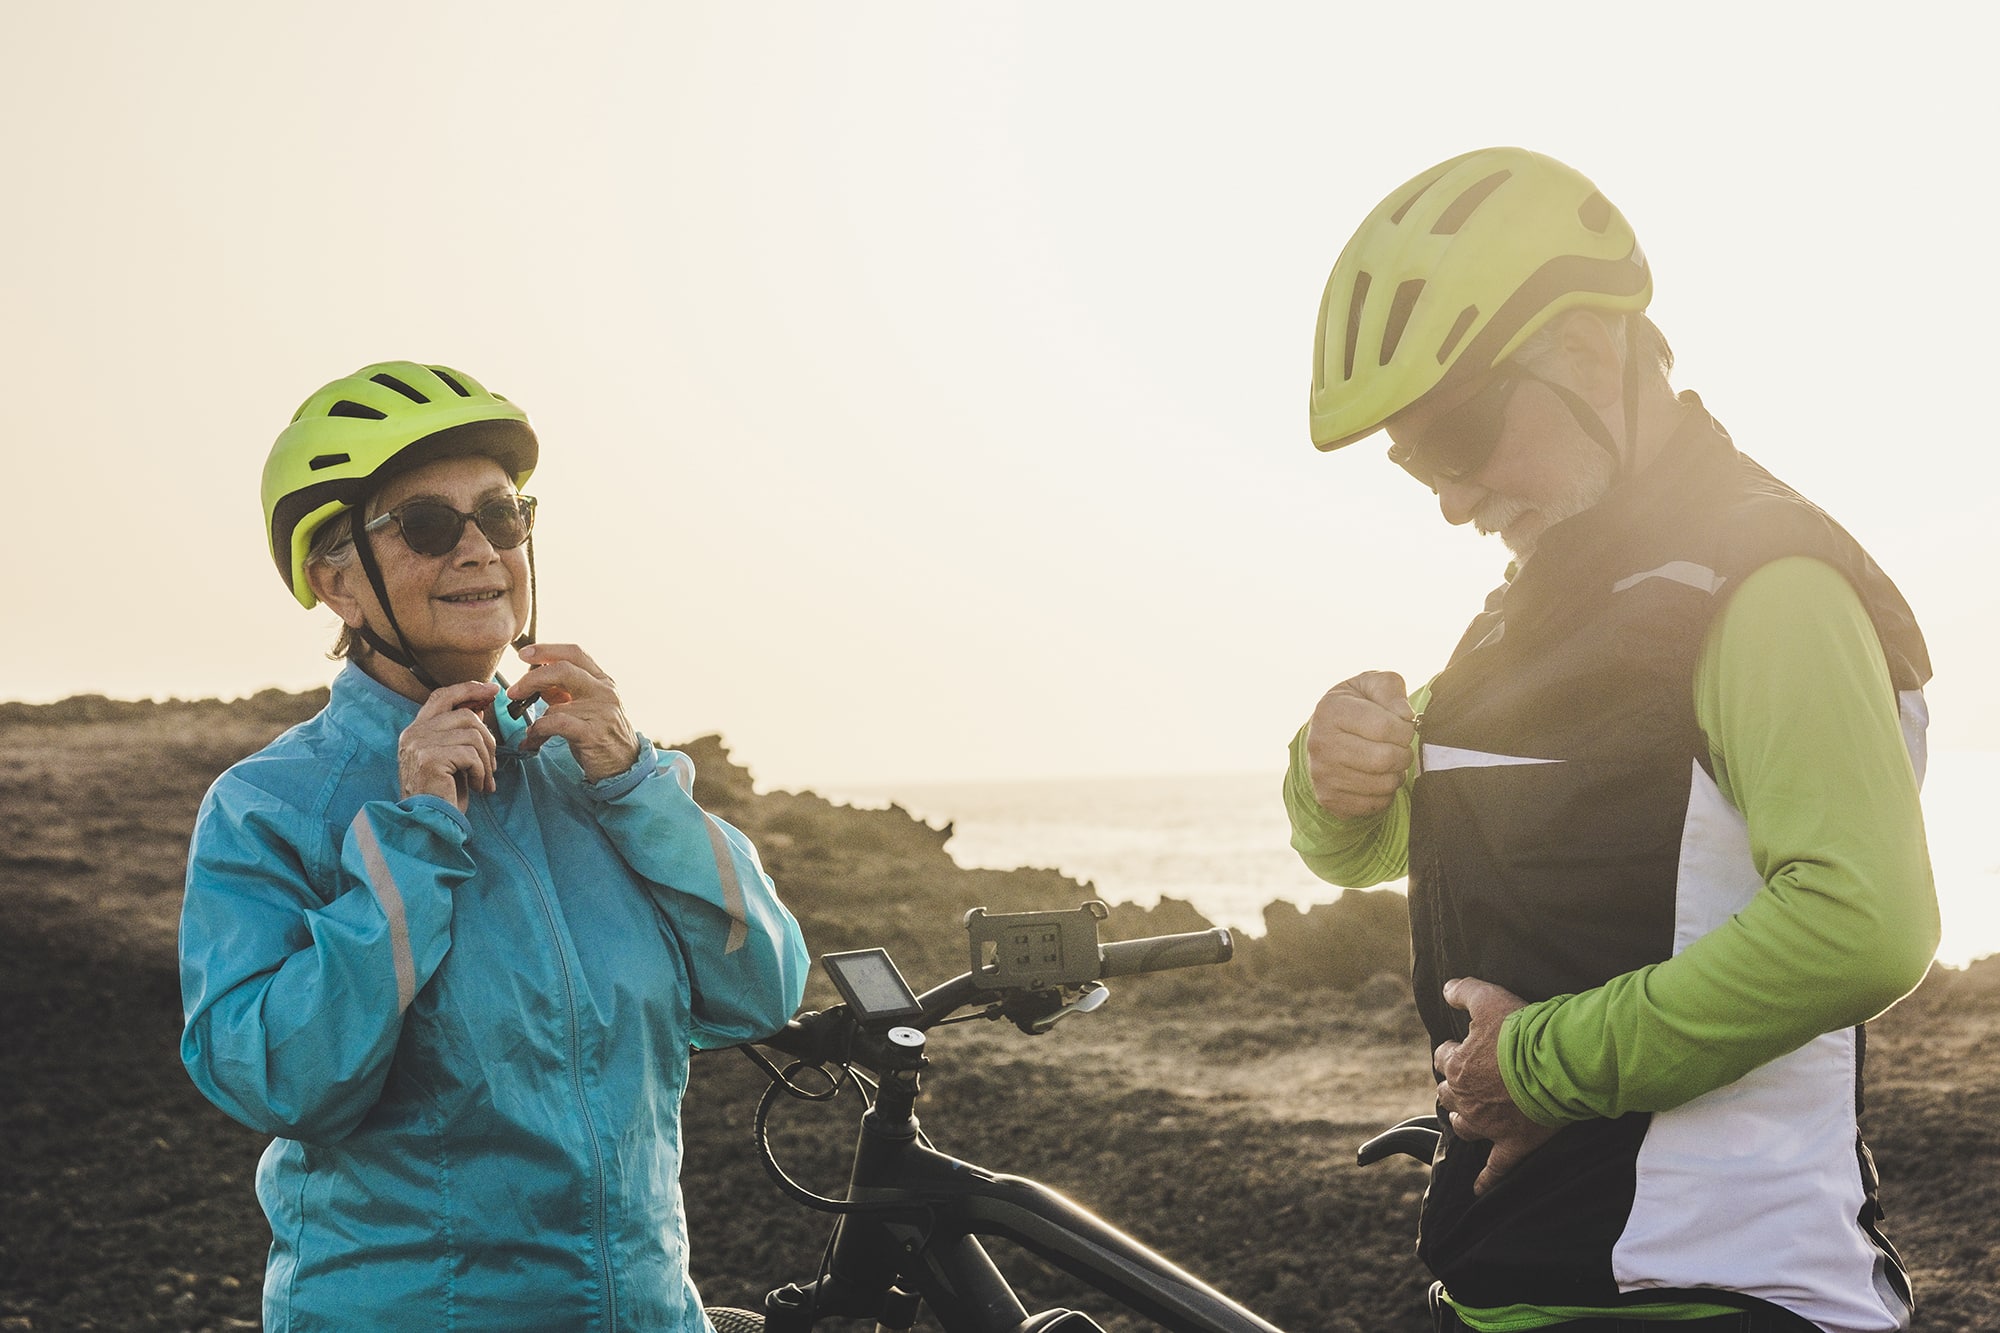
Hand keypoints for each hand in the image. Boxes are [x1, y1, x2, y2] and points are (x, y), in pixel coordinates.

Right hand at [399, 681, 501, 810]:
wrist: (429, 824)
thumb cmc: (442, 795)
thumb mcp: (453, 759)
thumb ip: (460, 733)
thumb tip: (480, 709)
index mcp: (415, 730)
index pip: (442, 697)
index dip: (468, 689)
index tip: (492, 691)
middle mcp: (413, 733)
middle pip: (465, 714)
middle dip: (488, 737)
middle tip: (493, 764)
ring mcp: (419, 744)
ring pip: (473, 734)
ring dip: (486, 761)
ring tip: (484, 781)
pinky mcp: (429, 758)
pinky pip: (471, 754)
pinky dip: (481, 773)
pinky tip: (477, 788)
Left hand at [509, 643, 638, 782]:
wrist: (625, 766)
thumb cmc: (601, 735)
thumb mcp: (587, 707)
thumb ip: (564, 691)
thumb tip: (535, 679)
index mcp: (602, 680)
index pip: (574, 653)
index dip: (546, 650)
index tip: (523, 654)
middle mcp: (604, 691)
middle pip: (563, 669)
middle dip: (532, 678)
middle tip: (513, 691)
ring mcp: (601, 711)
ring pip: (555, 704)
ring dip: (533, 720)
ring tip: (528, 733)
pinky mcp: (593, 733)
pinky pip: (556, 724)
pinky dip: (538, 732)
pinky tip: (533, 742)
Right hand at [1305, 671, 1416, 818]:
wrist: (1328, 732)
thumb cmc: (1358, 704)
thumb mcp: (1371, 684)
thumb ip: (1391, 690)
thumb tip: (1405, 715)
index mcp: (1330, 711)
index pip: (1383, 727)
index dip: (1405, 728)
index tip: (1404, 726)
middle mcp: (1320, 744)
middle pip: (1383, 759)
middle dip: (1404, 754)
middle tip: (1402, 747)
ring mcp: (1321, 774)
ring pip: (1382, 784)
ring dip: (1397, 774)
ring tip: (1390, 761)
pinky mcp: (1328, 798)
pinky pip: (1374, 804)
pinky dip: (1385, 794)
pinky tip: (1378, 777)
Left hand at [1433, 977, 1557, 1194]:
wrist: (1558, 1064)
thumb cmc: (1524, 1030)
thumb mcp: (1489, 998)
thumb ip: (1464, 991)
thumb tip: (1446, 989)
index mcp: (1458, 1066)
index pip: (1444, 1057)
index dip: (1454, 1051)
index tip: (1465, 1047)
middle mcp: (1466, 1099)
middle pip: (1449, 1095)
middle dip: (1454, 1087)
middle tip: (1467, 1081)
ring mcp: (1489, 1125)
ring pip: (1464, 1127)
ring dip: (1462, 1120)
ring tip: (1465, 1117)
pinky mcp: (1513, 1144)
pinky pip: (1495, 1168)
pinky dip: (1485, 1179)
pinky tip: (1477, 1189)